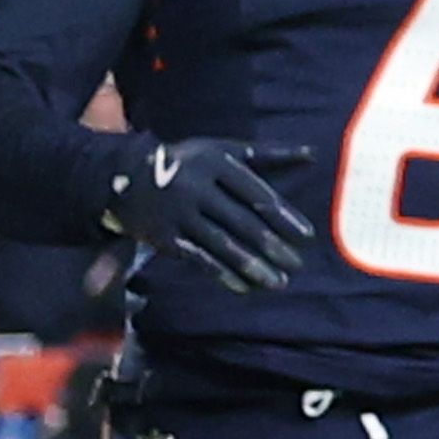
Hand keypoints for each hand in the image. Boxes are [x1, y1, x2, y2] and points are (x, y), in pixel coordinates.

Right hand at [112, 138, 313, 293]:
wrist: (126, 176)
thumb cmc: (190, 163)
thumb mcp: (223, 151)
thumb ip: (268, 156)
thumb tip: (312, 155)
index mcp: (215, 162)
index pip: (256, 193)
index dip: (283, 216)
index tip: (306, 237)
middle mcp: (195, 186)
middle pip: (241, 221)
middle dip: (272, 246)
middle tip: (296, 265)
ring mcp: (178, 213)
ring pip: (222, 244)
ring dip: (252, 266)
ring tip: (278, 282)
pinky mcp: (164, 237)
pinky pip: (199, 258)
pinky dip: (223, 274)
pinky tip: (245, 287)